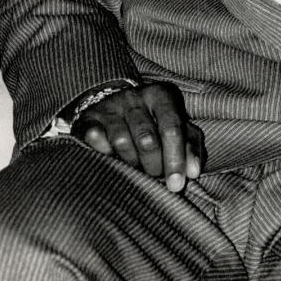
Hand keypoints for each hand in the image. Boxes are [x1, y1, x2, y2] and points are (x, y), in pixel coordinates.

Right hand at [71, 82, 202, 192]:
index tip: (176, 185)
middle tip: (154, 176)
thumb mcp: (176, 128)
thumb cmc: (154, 123)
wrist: (113, 107)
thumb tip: (192, 172)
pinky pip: (96, 140)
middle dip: (153, 166)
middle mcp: (134, 97)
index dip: (176, 159)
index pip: (172, 128)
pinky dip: (105, 154)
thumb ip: (189, 146)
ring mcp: (110, 106)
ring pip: (121, 142)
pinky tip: (112, 158)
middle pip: (147, 139)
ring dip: (130, 163)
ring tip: (135, 166)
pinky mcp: (88, 119)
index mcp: (161, 95)